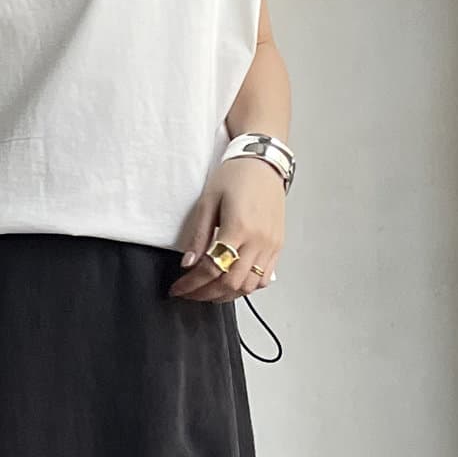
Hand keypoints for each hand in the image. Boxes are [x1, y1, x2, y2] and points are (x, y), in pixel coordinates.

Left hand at [169, 157, 285, 302]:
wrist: (263, 162)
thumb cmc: (236, 176)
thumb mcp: (208, 202)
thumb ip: (198, 236)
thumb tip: (188, 263)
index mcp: (238, 227)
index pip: (212, 269)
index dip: (192, 285)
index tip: (179, 289)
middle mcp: (258, 240)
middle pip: (230, 283)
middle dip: (205, 294)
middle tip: (190, 293)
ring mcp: (270, 245)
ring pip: (249, 286)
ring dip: (226, 294)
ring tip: (209, 291)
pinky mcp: (278, 245)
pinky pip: (264, 278)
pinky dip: (246, 287)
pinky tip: (231, 283)